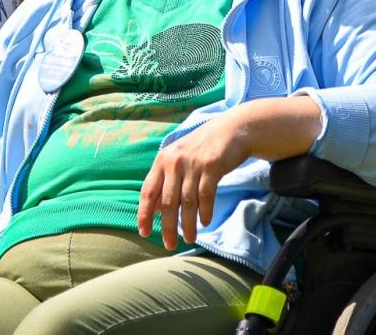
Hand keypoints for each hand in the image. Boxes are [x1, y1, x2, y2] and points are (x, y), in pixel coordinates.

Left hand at [138, 112, 252, 249]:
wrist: (231, 130)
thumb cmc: (202, 149)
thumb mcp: (179, 160)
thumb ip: (167, 181)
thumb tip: (155, 210)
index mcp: (162, 160)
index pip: (148, 191)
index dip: (145, 214)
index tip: (144, 233)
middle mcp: (175, 161)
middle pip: (167, 201)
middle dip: (168, 226)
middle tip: (169, 245)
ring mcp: (193, 163)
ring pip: (187, 201)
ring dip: (188, 224)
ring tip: (189, 238)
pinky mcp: (212, 165)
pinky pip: (206, 195)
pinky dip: (205, 212)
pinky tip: (205, 222)